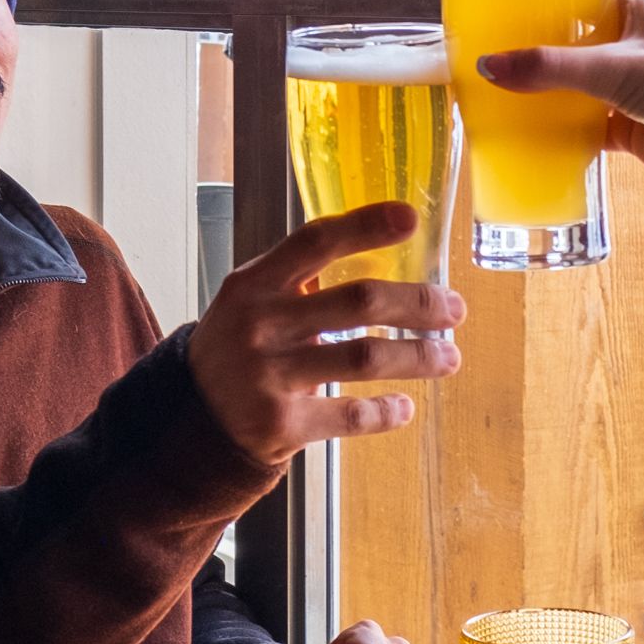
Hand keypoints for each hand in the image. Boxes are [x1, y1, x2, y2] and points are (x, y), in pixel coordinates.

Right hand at [189, 202, 465, 466]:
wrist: (189, 418)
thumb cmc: (238, 346)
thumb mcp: (251, 300)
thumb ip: (299, 276)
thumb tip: (380, 251)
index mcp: (255, 283)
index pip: (315, 240)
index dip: (366, 226)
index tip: (412, 220)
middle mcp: (261, 324)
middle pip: (358, 301)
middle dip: (417, 303)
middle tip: (454, 309)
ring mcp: (270, 375)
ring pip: (364, 357)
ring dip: (419, 357)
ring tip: (449, 357)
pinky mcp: (280, 424)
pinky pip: (350, 415)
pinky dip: (385, 412)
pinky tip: (404, 407)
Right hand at [476, 0, 643, 210]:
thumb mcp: (619, 69)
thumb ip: (554, 68)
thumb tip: (490, 66)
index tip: (509, 3)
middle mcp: (638, 46)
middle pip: (579, 42)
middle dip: (540, 49)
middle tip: (491, 49)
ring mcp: (635, 89)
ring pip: (580, 86)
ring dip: (547, 91)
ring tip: (496, 88)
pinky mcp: (632, 128)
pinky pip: (587, 125)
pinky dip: (561, 129)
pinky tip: (524, 130)